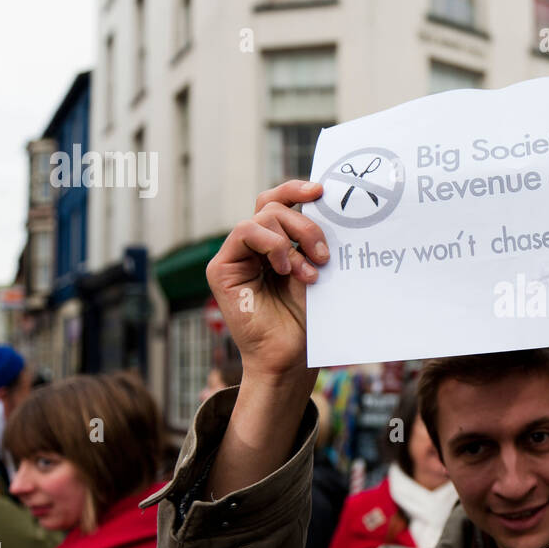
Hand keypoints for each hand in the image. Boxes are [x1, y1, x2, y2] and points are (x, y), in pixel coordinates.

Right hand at [204, 180, 330, 382]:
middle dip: (306, 223)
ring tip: (310, 271)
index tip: (322, 191)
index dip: (297, 189)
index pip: (280, 203)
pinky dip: (272, 244)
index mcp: (276, 244)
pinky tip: (286, 268)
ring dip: (294, 238)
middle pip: (274, 206)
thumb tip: (327, 204)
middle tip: (324, 255)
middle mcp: (253, 247)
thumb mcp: (316, 271)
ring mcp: (236, 256)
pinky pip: (245, 233)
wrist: (291, 358)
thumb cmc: (307, 320)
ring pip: (263, 216)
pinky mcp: (222, 269)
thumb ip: (313, 241)